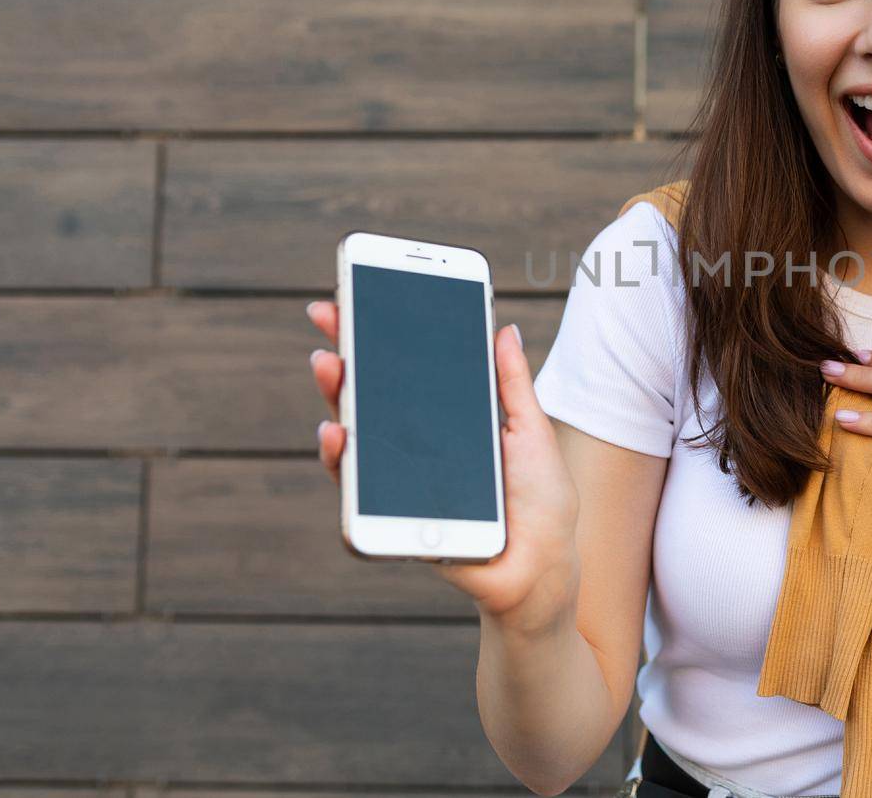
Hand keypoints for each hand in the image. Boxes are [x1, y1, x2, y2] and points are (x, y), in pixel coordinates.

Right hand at [306, 301, 582, 634]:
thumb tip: (502, 329)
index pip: (404, 375)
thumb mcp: (530, 431)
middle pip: (370, 400)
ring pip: (354, 440)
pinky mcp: (394, 518)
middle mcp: (416, 451)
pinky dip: (343, 462)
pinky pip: (357, 490)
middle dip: (345, 358)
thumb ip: (511, 384)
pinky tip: (338, 434)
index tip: (351, 302)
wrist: (544, 568)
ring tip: (331, 368)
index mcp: (448, 424)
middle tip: (328, 323)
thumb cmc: (542, 502)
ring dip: (336, 401)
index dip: (377, 341)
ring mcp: (400, 484)